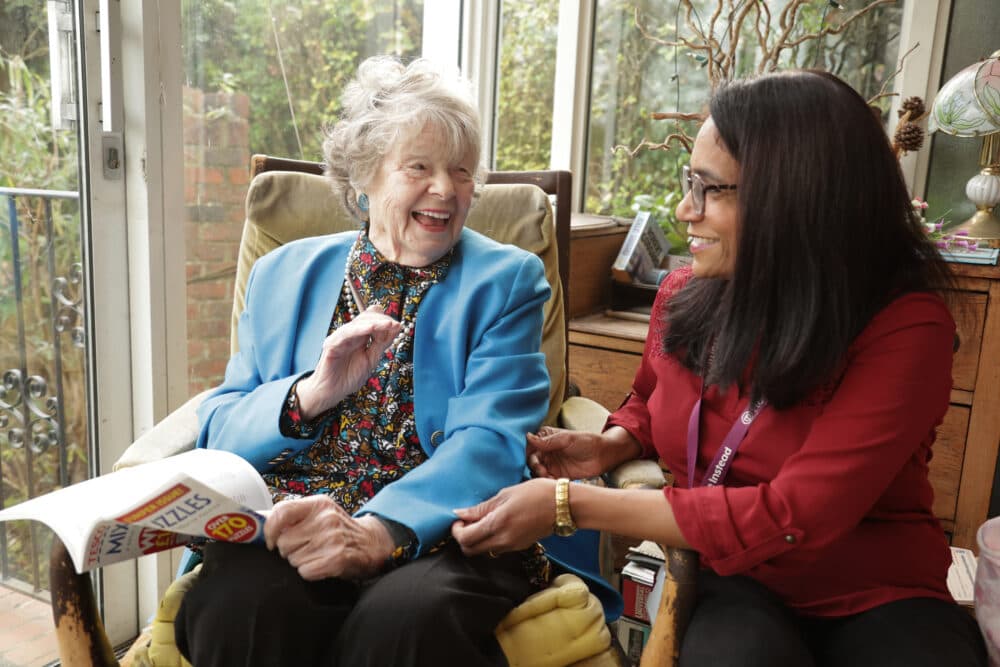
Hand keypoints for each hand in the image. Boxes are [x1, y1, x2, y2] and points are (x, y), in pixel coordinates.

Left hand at [264, 495, 393, 579]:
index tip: (270, 541)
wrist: (370, 543)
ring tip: (315, 555)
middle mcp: (326, 518)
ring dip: (300, 562)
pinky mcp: (338, 558)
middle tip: (303, 548)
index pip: (281, 512)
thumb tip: (255, 519)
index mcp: (318, 504)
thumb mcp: (319, 513)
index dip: (270, 530)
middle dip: (289, 550)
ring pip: (293, 559)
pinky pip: (305, 571)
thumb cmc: (338, 529)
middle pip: (284, 543)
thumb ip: (292, 514)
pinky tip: (320, 565)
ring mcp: (333, 538)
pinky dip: (309, 572)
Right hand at [297, 305, 400, 418]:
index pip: (372, 320)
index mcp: (359, 337)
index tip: (398, 326)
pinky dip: (358, 330)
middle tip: (395, 325)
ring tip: (388, 324)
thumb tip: (395, 327)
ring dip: (374, 323)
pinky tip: (371, 328)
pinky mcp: (331, 344)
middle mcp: (349, 335)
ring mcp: (340, 338)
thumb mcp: (371, 358)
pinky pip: (345, 334)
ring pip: (357, 324)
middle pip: (366, 318)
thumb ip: (382, 343)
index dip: (385, 320)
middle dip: (382, 320)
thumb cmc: (349, 377)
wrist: (332, 392)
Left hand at [451, 479, 554, 555]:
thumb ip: (482, 507)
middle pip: (470, 551)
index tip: (459, 519)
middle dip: (463, 538)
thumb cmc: (536, 493)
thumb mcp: (506, 494)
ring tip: (481, 522)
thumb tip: (460, 513)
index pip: (465, 538)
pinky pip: (496, 549)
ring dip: (476, 540)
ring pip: (483, 552)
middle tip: (467, 522)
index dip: (456, 530)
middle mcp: (502, 540)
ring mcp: (511, 546)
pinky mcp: (519, 547)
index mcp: (497, 524)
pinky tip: (495, 525)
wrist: (563, 506)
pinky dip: (489, 541)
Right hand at [526, 426, 610, 478]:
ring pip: (537, 471)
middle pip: (531, 460)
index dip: (528, 452)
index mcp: (546, 438)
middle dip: (534, 466)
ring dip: (539, 475)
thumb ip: (547, 441)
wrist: (604, 455)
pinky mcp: (557, 475)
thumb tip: (528, 437)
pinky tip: (553, 482)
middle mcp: (546, 451)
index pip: (530, 446)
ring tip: (547, 477)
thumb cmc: (587, 441)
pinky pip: (546, 480)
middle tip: (542, 470)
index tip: (533, 458)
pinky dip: (546, 482)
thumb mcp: (567, 439)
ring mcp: (551, 464)